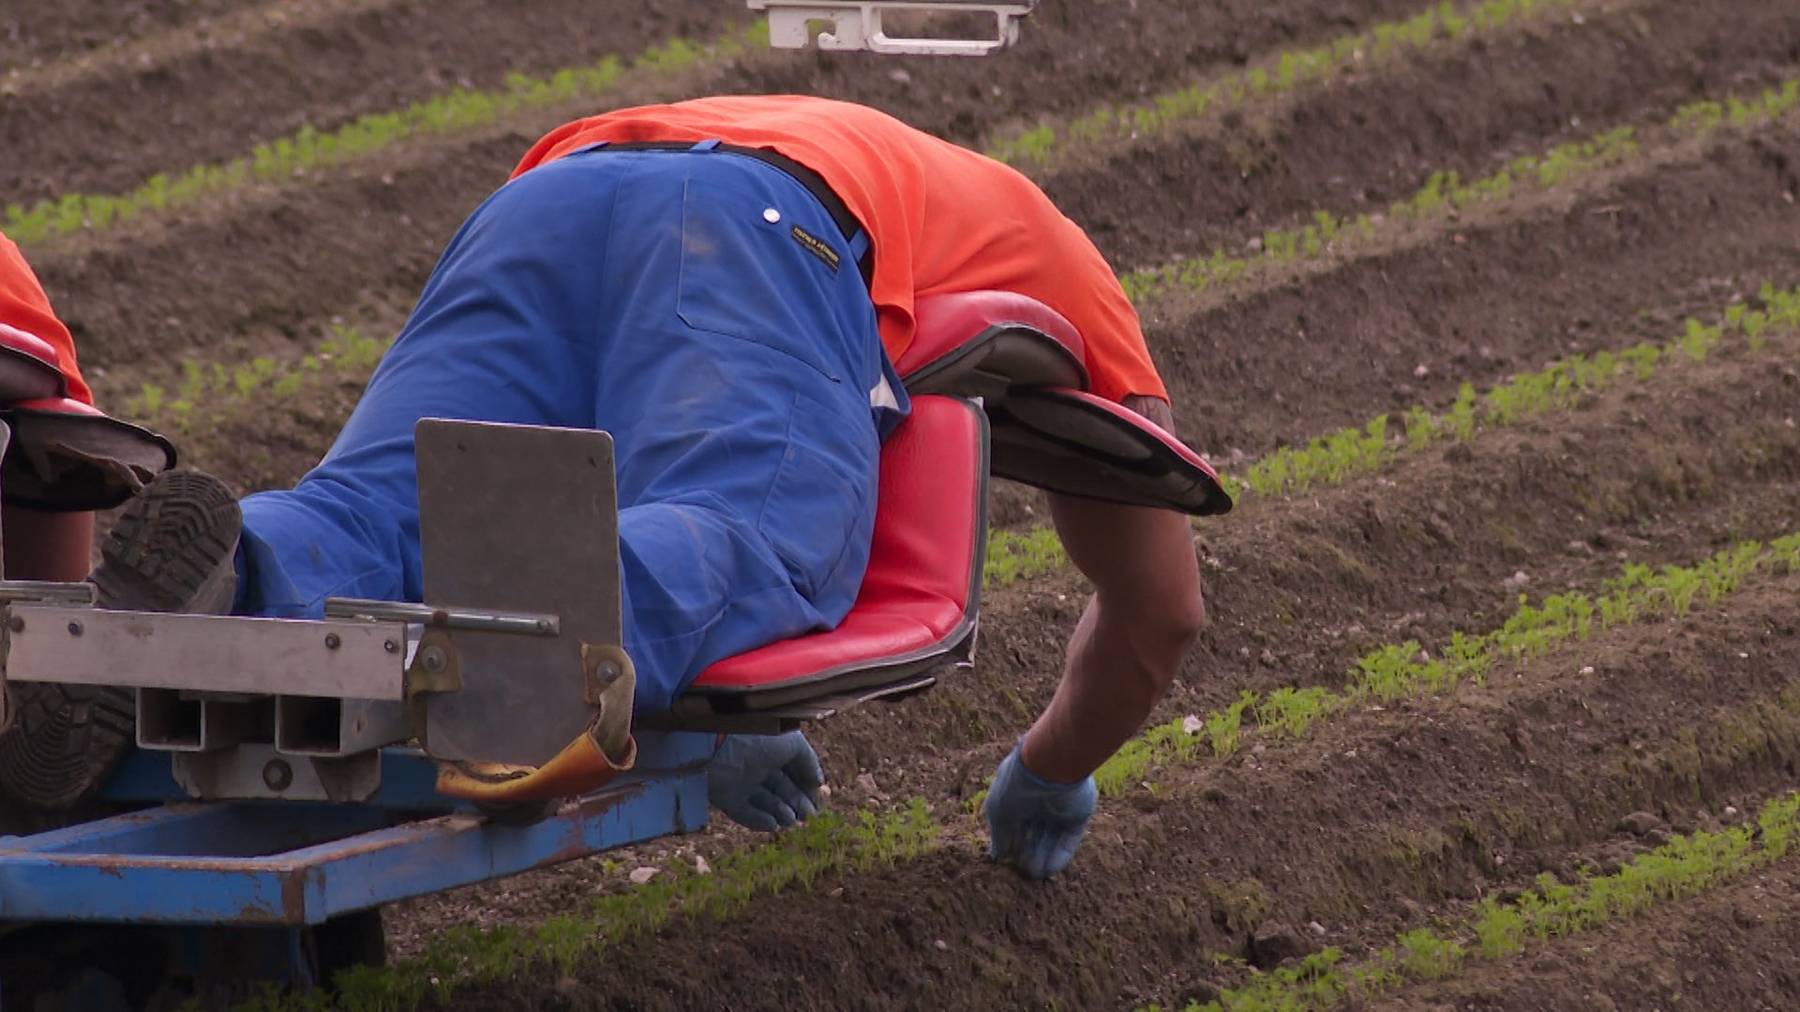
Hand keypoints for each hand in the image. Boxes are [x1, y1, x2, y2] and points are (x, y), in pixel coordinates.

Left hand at [706, 730, 825, 831]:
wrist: (721, 744)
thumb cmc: (760, 738)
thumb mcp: (794, 744)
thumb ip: (809, 763)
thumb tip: (818, 783)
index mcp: (773, 751)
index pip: (794, 774)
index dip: (807, 787)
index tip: (819, 800)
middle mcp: (758, 767)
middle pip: (782, 790)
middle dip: (798, 803)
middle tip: (809, 815)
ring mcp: (741, 784)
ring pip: (766, 803)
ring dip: (782, 813)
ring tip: (791, 818)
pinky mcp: (727, 799)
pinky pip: (745, 814)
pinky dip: (760, 821)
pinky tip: (774, 824)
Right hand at [983, 741, 1096, 879]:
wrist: (1051, 767)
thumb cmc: (1017, 786)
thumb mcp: (998, 812)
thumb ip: (999, 836)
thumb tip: (998, 857)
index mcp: (1017, 794)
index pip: (1014, 824)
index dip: (1011, 843)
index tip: (1007, 861)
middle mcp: (1039, 801)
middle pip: (1033, 833)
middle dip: (1027, 853)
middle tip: (1023, 872)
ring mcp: (1060, 808)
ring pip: (1050, 839)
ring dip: (1042, 858)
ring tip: (1035, 875)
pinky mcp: (1078, 815)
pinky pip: (1069, 839)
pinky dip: (1060, 856)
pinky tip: (1049, 870)